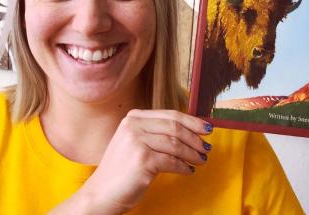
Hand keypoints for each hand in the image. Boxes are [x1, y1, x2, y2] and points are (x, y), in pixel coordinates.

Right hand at [50, 109, 212, 214]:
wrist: (100, 194)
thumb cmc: (122, 170)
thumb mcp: (136, 142)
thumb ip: (157, 132)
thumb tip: (192, 130)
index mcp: (134, 117)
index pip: (171, 114)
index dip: (192, 121)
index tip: (207, 128)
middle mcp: (133, 125)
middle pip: (175, 127)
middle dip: (195, 138)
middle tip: (207, 148)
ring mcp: (137, 141)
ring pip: (176, 144)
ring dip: (193, 153)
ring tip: (201, 160)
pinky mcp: (142, 159)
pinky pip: (172, 161)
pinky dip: (183, 166)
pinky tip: (188, 171)